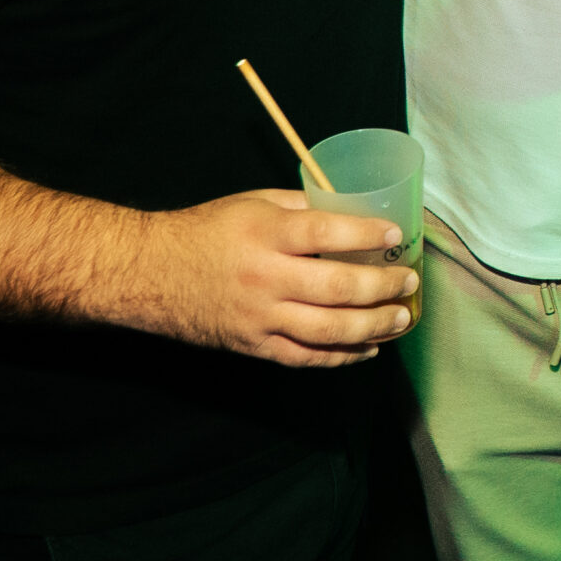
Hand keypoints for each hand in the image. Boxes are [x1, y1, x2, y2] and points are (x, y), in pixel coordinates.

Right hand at [140, 189, 417, 368]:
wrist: (150, 274)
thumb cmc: (206, 231)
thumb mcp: (253, 203)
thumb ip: (303, 207)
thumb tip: (353, 209)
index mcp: (266, 234)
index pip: (326, 233)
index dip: (366, 234)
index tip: (396, 235)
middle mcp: (265, 277)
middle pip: (337, 288)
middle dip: (383, 288)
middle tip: (409, 283)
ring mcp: (260, 317)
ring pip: (328, 330)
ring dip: (374, 327)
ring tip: (401, 319)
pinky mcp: (254, 346)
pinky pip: (306, 358)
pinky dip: (342, 356)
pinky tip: (367, 348)